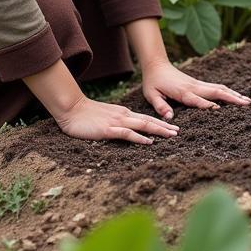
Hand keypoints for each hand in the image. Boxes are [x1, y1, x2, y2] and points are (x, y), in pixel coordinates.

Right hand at [53, 93, 179, 144]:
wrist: (71, 108)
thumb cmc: (86, 115)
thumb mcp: (105, 118)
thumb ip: (117, 122)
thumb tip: (127, 130)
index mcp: (123, 113)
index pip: (145, 118)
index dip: (160, 123)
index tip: (172, 127)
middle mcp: (123, 116)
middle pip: (148, 121)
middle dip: (164, 126)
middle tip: (178, 132)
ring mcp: (116, 122)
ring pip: (142, 126)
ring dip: (158, 130)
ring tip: (171, 135)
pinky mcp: (108, 130)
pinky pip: (127, 134)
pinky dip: (140, 138)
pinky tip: (149, 142)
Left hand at [140, 61, 250, 120]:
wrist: (157, 65)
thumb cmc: (153, 82)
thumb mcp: (151, 95)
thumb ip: (161, 106)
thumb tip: (170, 118)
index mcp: (182, 92)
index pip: (197, 100)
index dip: (208, 105)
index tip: (221, 110)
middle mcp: (193, 87)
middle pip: (215, 92)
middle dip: (231, 98)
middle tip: (246, 104)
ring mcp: (198, 84)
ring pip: (218, 88)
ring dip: (233, 94)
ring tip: (247, 101)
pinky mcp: (199, 83)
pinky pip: (216, 87)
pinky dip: (228, 91)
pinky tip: (236, 96)